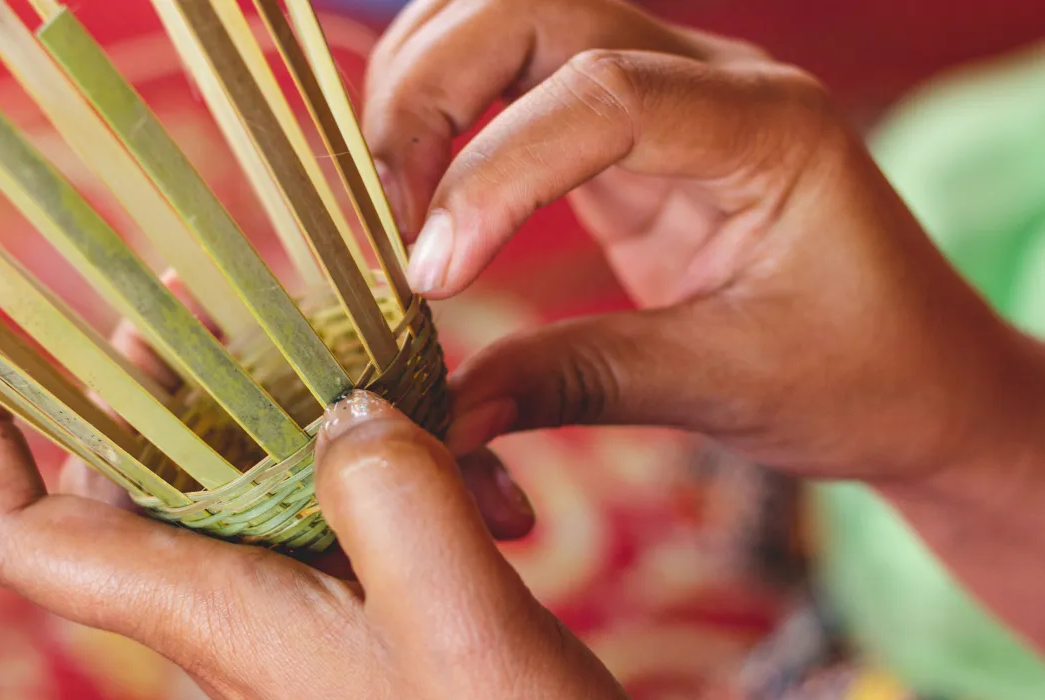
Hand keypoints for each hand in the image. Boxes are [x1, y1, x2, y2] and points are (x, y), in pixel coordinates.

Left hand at [0, 362, 626, 697]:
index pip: (28, 534)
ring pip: (246, 479)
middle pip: (131, 477)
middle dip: (152, 377)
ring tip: (415, 387)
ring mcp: (294, 611)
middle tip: (196, 298)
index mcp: (214, 612)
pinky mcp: (357, 610)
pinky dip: (394, 468)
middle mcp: (231, 608)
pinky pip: (337, 509)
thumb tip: (342, 404)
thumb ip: (391, 497)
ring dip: (314, 415)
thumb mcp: (459, 622)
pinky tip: (485, 476)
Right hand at [364, 0, 1044, 647]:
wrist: (923, 381)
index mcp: (764, 123)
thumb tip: (445, 411)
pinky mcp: (621, 136)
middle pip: (529, 9)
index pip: (599, 93)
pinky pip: (510, 83)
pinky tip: (415, 194)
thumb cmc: (863, 378)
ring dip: (422, 88)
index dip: (491, 175)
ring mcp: (662, 93)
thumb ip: (579, 382)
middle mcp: (710, 79)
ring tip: (390, 203)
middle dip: (429, 94)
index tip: (430, 277)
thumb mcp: (727, 388)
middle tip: (385, 217)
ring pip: (505, 20)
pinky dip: (441, 116)